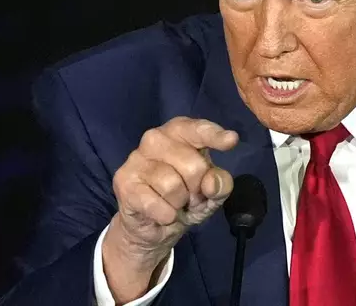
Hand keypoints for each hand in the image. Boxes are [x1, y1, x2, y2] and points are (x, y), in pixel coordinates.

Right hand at [102, 117, 237, 301]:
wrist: (153, 227)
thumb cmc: (187, 199)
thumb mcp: (212, 192)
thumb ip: (220, 183)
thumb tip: (211, 182)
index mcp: (180, 132)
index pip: (197, 129)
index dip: (215, 135)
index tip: (232, 140)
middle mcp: (155, 138)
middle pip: (192, 165)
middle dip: (197, 188)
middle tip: (191, 196)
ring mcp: (136, 158)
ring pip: (172, 185)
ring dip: (180, 203)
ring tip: (174, 203)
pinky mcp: (124, 181)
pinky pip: (156, 204)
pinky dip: (166, 215)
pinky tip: (162, 213)